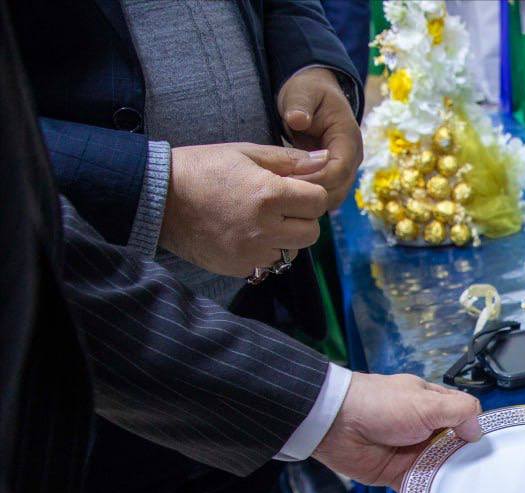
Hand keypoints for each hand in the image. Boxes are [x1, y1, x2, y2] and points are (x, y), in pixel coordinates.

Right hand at [160, 142, 329, 276]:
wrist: (157, 196)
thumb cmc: (202, 168)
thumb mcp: (244, 153)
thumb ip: (289, 159)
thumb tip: (326, 160)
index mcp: (268, 194)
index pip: (318, 202)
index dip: (310, 194)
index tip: (295, 189)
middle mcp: (264, 227)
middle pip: (312, 232)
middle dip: (302, 218)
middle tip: (281, 207)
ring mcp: (251, 251)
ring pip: (293, 251)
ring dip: (285, 237)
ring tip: (261, 220)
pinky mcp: (239, 266)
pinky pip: (269, 263)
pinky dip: (265, 251)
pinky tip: (245, 233)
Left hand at [277, 66, 362, 209]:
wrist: (315, 95)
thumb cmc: (309, 93)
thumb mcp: (302, 92)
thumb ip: (300, 105)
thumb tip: (298, 120)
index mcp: (348, 139)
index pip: (339, 170)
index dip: (315, 179)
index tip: (287, 180)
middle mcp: (352, 159)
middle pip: (338, 190)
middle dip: (310, 194)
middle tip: (279, 192)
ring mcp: (345, 170)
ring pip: (332, 198)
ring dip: (308, 200)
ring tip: (281, 194)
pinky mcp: (333, 177)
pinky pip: (324, 196)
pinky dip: (307, 198)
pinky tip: (286, 194)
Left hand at [312, 372, 481, 488]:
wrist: (336, 424)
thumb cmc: (383, 406)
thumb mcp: (427, 401)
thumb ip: (458, 412)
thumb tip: (478, 431)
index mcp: (432, 405)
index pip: (464, 416)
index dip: (478, 429)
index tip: (497, 447)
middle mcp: (425, 429)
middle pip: (456, 447)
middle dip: (469, 460)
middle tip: (491, 477)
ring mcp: (412, 453)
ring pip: (441, 469)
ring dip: (452, 479)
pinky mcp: (398, 475)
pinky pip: (420, 488)